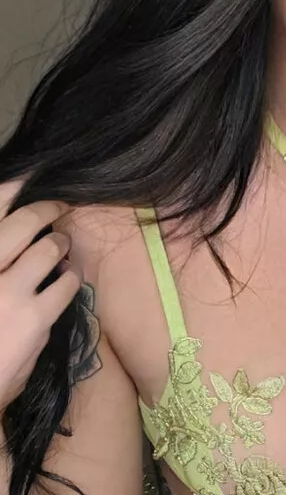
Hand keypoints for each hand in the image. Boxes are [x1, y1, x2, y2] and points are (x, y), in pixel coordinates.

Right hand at [0, 179, 81, 409]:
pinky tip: (67, 280)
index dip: (9, 189)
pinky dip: (69, 278)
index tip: (25, 177)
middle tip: (58, 207)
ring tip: (61, 246)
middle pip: (21, 223)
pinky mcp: (33, 317)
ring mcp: (7, 292)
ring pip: (47, 250)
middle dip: (45, 210)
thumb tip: (8, 236)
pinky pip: (64, 285)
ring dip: (59, 245)